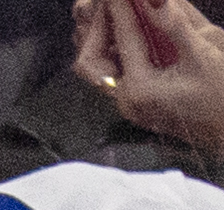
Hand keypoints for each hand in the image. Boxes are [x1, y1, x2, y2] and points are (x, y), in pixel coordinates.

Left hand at [74, 0, 223, 155]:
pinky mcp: (135, 103)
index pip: (125, 39)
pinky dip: (119, 48)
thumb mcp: (203, 57)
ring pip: (100, 66)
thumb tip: (155, 0)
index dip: (123, 7)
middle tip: (113, 0)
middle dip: (102, 25)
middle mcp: (125, 100)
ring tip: (117, 9)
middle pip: (94, 57)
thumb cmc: (223, 100)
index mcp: (139, 89)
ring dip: (106, 36)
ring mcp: (127, 103)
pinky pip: (116, 71)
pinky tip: (129, 30)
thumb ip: (176, 27)